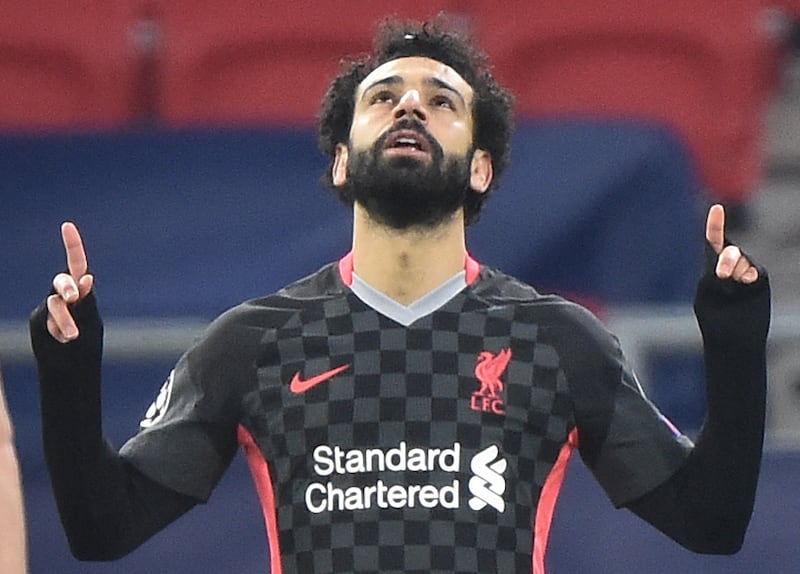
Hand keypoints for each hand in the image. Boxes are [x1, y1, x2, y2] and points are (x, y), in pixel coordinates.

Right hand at [46, 222, 94, 342]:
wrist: (71, 369)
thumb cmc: (87, 345)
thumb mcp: (91, 321)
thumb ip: (87, 300)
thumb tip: (87, 276)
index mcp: (82, 292)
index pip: (77, 265)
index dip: (72, 245)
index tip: (67, 225)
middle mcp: (65, 297)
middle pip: (62, 280)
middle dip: (67, 286)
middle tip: (74, 297)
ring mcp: (50, 308)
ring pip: (55, 304)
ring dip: (64, 318)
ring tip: (73, 336)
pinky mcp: (39, 320)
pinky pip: (48, 321)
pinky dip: (59, 331)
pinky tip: (65, 341)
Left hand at [706, 204, 757, 283]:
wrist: (729, 302)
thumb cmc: (714, 290)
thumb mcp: (709, 283)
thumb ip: (716, 275)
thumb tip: (731, 273)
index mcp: (714, 252)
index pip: (714, 236)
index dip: (715, 222)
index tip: (717, 208)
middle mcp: (730, 254)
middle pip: (730, 253)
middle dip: (727, 263)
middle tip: (722, 275)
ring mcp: (744, 262)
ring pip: (742, 264)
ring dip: (736, 275)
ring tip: (732, 284)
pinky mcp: (756, 272)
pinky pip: (752, 272)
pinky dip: (748, 277)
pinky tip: (745, 280)